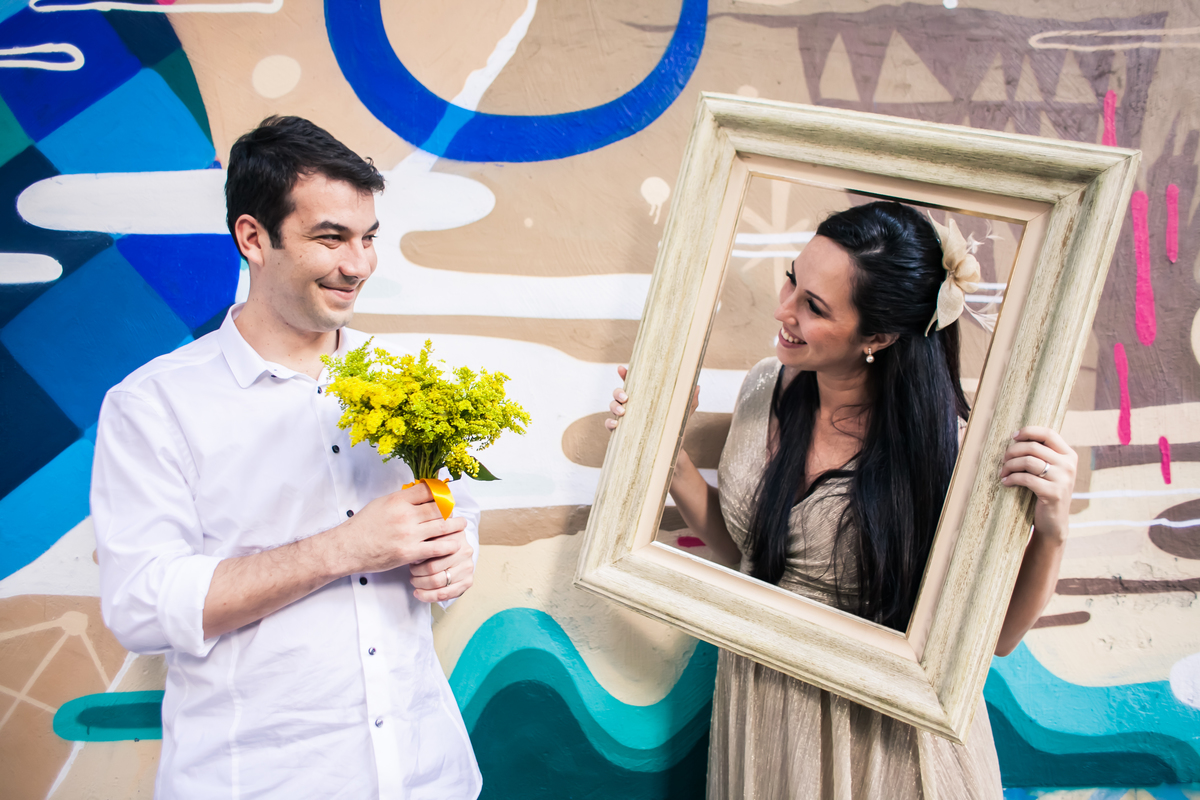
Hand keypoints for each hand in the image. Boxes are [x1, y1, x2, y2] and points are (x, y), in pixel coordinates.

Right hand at [340, 481, 467, 573]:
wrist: (348, 548)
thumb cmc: (364, 526)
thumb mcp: (381, 503)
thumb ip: (402, 498)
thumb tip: (422, 492)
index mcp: (398, 500)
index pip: (428, 490)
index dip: (441, 492)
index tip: (447, 495)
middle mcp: (405, 515)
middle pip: (438, 508)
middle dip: (450, 509)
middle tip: (455, 511)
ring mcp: (408, 534)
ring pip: (442, 526)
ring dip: (456, 525)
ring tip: (461, 524)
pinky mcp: (410, 552)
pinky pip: (437, 547)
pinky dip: (449, 545)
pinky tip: (454, 544)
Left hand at [409, 530, 474, 602]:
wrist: (460, 552)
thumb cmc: (443, 544)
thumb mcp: (435, 536)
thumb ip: (426, 541)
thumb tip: (413, 558)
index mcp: (456, 536)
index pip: (431, 550)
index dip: (417, 557)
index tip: (411, 560)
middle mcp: (465, 551)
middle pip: (432, 567)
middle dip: (416, 573)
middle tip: (411, 572)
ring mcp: (468, 567)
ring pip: (437, 582)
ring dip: (421, 584)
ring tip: (414, 582)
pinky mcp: (468, 581)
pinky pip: (445, 594)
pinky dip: (429, 596)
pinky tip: (420, 594)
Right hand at [604, 365, 698, 430]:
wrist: (671, 452)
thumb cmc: (674, 429)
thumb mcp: (683, 415)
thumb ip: (689, 401)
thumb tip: (697, 386)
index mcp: (645, 398)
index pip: (633, 383)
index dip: (625, 374)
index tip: (621, 369)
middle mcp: (633, 406)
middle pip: (618, 393)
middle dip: (618, 392)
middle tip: (625, 396)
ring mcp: (626, 419)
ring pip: (612, 406)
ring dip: (614, 407)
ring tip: (622, 412)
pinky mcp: (622, 433)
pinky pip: (610, 425)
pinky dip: (610, 424)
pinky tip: (616, 425)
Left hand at [1000, 426, 1076, 544]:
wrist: (1054, 522)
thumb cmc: (1046, 492)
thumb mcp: (1049, 471)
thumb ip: (1042, 454)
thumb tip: (1017, 437)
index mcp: (1069, 455)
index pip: (1049, 433)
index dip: (1028, 431)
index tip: (1013, 436)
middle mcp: (1069, 465)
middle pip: (1033, 447)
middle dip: (1012, 451)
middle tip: (1003, 459)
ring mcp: (1063, 479)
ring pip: (1028, 461)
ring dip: (1010, 465)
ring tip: (1002, 472)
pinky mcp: (1053, 493)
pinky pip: (1026, 478)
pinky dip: (1011, 479)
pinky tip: (1005, 482)